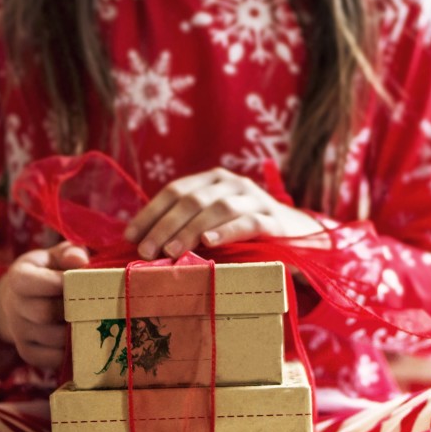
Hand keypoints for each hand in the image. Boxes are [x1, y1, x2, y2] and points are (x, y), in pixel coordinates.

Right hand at [0, 243, 88, 370]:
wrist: (27, 300)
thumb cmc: (51, 272)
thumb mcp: (58, 256)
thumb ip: (69, 253)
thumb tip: (80, 260)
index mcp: (18, 278)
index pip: (29, 282)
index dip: (57, 283)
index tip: (81, 281)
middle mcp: (13, 307)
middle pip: (43, 314)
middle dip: (72, 310)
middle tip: (94, 305)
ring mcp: (19, 333)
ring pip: (53, 338)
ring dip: (77, 332)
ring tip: (94, 321)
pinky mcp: (29, 353)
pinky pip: (53, 358)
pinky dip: (72, 351)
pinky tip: (84, 338)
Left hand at [124, 167, 321, 259]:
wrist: (301, 236)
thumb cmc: (249, 234)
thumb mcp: (217, 224)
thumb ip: (188, 226)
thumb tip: (145, 245)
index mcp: (214, 180)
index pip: (175, 191)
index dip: (150, 213)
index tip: (129, 237)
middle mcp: (233, 184)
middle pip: (192, 199)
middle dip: (165, 225)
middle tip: (146, 250)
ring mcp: (256, 200)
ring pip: (217, 208)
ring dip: (190, 229)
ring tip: (171, 250)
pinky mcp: (275, 220)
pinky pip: (249, 223)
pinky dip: (227, 231)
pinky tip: (209, 243)